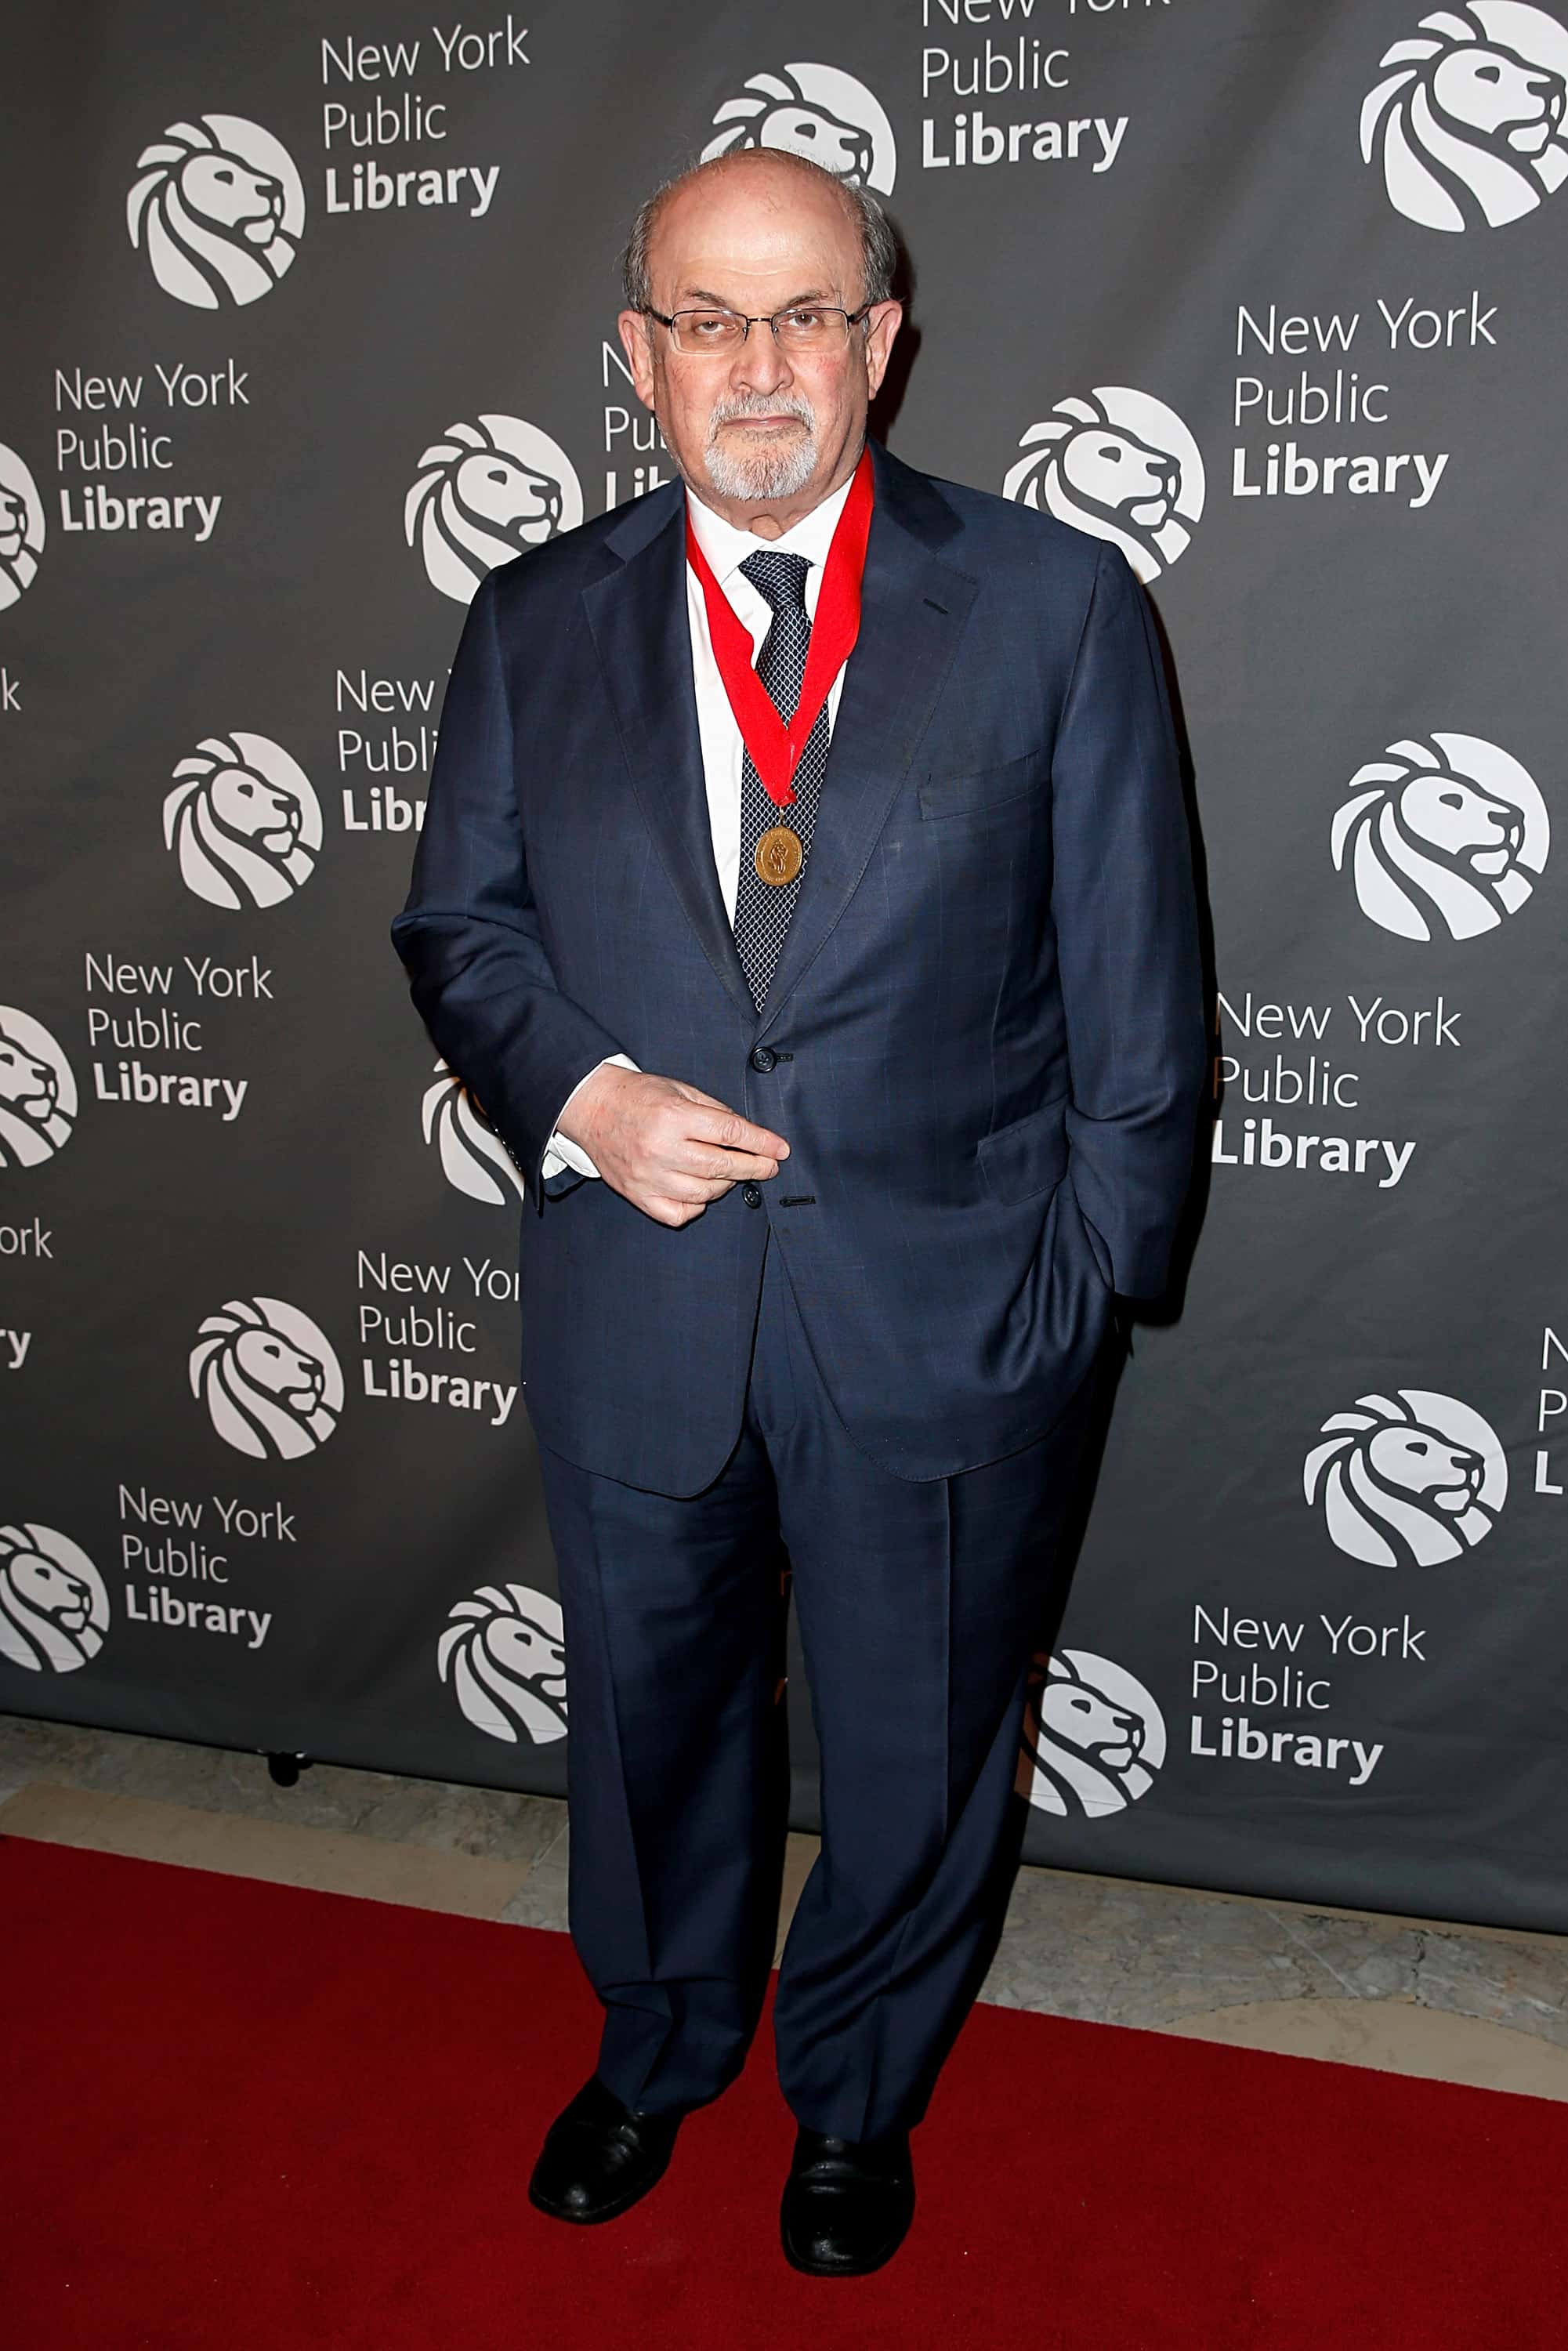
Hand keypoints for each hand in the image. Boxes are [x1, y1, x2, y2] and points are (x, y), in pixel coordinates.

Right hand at [559, 1065, 788, 1228]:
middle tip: (769, 1167)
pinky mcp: (638, 1195)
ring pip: (704, 1194)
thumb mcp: (680, 1090)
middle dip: (754, 1168)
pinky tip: (700, 1192)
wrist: (592, 1109)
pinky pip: (678, 1213)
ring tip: (730, 1173)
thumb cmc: (638, 1097)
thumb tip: (751, 1135)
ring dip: (725, 1185)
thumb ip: (716, 1112)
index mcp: (674, 1117)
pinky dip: (696, 1206)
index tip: (780, 1150)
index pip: (730, 1133)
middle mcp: (661, 1149)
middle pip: (722, 1166)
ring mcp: (649, 1176)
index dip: (761, 1143)